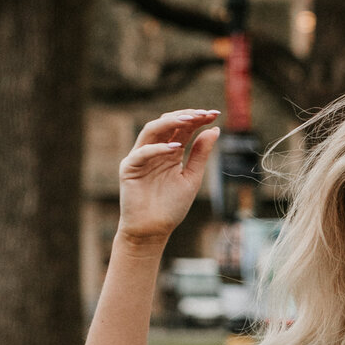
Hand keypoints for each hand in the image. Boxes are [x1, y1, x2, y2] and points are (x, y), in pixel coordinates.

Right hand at [117, 109, 218, 242]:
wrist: (153, 231)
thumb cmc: (171, 207)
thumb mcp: (191, 178)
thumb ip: (200, 154)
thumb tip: (215, 130)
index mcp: (170, 151)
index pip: (183, 128)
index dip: (198, 119)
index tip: (215, 113)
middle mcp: (154, 150)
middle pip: (167, 123)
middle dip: (186, 116)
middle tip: (204, 113)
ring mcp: (140, 157)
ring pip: (152, 130)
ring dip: (171, 122)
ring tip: (190, 121)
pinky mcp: (129, 168)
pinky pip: (142, 153)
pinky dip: (157, 148)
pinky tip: (175, 147)